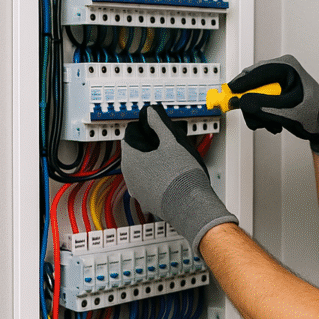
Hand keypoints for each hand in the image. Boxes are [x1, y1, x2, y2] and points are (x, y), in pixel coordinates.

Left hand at [121, 104, 237, 254]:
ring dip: (151, 165)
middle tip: (164, 145)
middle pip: (134, 155)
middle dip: (147, 148)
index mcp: (131, 159)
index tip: (153, 130)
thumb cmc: (181, 176)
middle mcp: (129, 177)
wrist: (190, 205)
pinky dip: (156, 180)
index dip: (142, 130)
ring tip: (170, 162)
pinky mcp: (147, 202)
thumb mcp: (172, 142)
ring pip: (140, 171)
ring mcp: (137, 191)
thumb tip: (151, 113)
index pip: (129, 137)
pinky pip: (148, 186)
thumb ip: (159, 125)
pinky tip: (170, 178)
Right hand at [227, 54, 318, 155]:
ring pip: (252, 97)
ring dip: (259, 115)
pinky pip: (258, 104)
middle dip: (253, 106)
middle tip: (256, 119)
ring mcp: (277, 83)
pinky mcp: (275, 94)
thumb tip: (242, 101)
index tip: (229, 95)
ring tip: (272, 124)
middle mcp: (281, 71)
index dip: (241, 84)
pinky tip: (275, 123)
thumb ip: (264, 106)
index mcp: (287, 67)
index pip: (257, 72)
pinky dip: (262, 116)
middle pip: (251, 85)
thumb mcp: (289, 112)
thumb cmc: (317, 116)